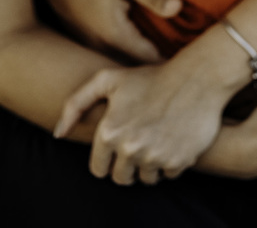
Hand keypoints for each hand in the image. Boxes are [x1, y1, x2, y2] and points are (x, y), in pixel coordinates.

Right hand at [31, 0, 181, 63]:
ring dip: (139, 65)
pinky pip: (108, 56)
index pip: (149, 62)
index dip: (170, 65)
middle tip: (182, 68)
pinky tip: (138, 47)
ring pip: (120, 65)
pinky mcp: (82, 39)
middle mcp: (99, 47)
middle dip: (156, 70)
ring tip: (164, 62)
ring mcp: (88, 45)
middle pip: (135, 69)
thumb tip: (178, 9)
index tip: (191, 65)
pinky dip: (124, 56)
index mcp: (114, 36)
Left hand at [55, 64, 228, 184]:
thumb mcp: (107, 79)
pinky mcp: (178, 161)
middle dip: (126, 165)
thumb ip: (75, 104)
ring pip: (145, 179)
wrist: (197, 78)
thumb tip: (59, 134)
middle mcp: (130, 148)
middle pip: (120, 178)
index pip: (98, 169)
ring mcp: (155, 156)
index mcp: (109, 132)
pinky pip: (168, 175)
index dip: (106, 159)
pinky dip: (170, 162)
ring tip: (155, 139)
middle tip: (137, 144)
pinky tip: (172, 140)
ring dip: (148, 165)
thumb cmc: (150, 77)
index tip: (117, 147)